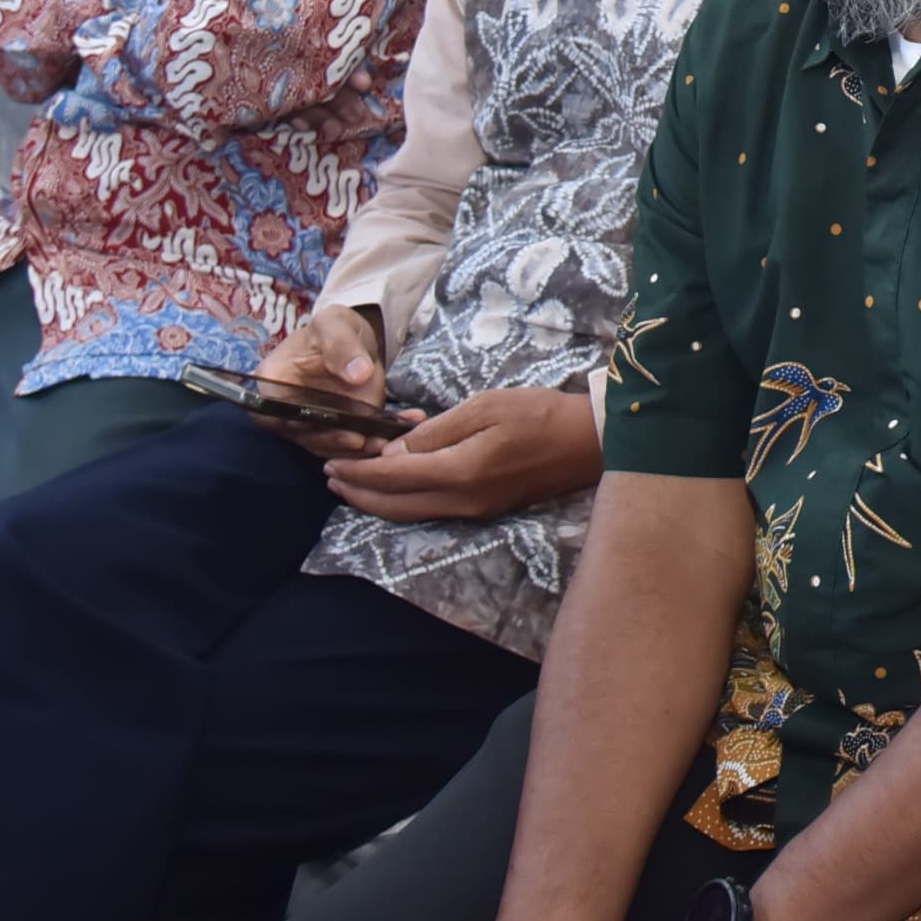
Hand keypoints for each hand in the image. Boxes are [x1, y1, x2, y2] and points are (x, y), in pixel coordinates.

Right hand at [250, 306, 406, 457]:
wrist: (353, 341)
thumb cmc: (334, 329)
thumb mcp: (336, 324)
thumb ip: (342, 346)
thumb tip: (358, 375)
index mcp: (273, 383)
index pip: (274, 416)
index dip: (304, 428)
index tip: (337, 429)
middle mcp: (288, 411)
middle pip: (309, 436)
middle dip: (342, 442)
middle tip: (373, 440)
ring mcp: (315, 426)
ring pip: (333, 446)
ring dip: (363, 447)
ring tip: (391, 438)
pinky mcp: (339, 432)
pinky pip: (356, 443)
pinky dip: (380, 437)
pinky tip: (404, 426)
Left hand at [324, 386, 600, 523]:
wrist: (590, 442)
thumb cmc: (538, 414)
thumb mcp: (485, 407)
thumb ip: (436, 432)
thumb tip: (395, 454)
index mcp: (459, 472)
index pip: (393, 477)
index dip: (359, 473)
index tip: (332, 464)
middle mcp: (463, 501)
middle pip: (396, 505)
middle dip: (359, 494)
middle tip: (330, 480)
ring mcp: (475, 510)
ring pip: (412, 513)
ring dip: (378, 502)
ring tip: (352, 489)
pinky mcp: (486, 510)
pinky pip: (432, 512)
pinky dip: (404, 503)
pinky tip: (395, 492)